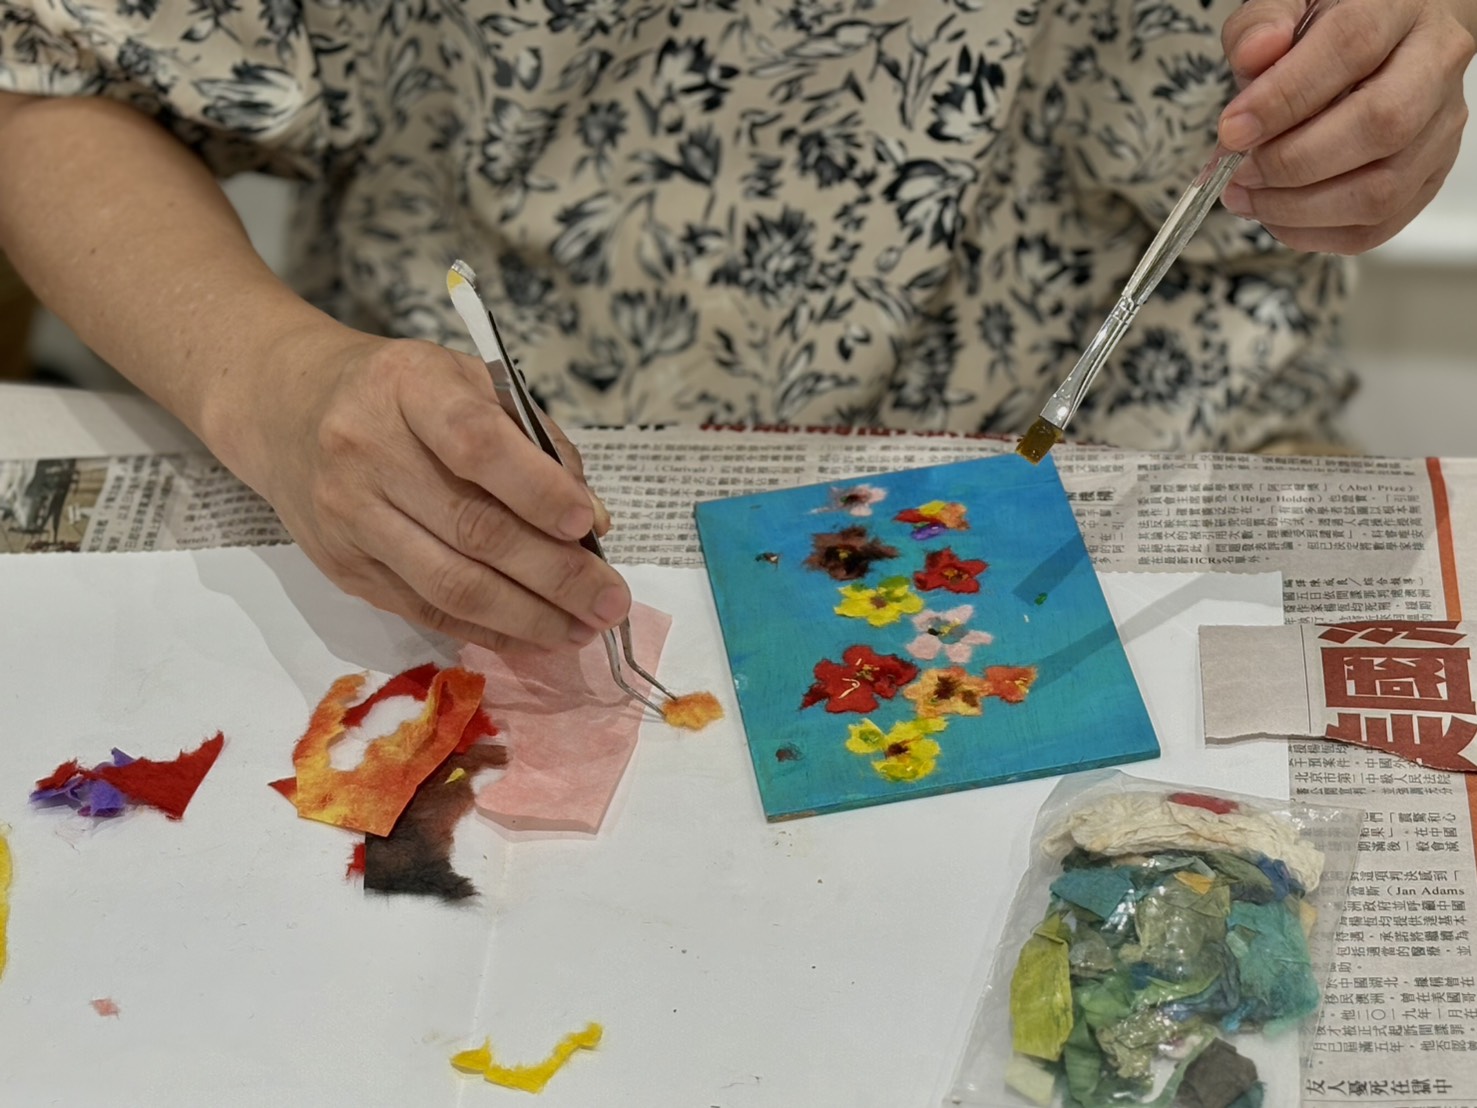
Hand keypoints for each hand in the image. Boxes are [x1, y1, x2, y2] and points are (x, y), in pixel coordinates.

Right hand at [222, 329, 628, 652]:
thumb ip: (536, 442)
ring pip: (449, 583)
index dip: (535, 488)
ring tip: (582, 631)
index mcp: (407, 386)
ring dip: (527, 617)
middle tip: (610, 602)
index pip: (476, 443)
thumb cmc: (402, 394)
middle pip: (472, 528)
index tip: (585, 526)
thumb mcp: (467, 382)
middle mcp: (368, 451)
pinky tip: (533, 638)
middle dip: (554, 575)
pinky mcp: (343, 567)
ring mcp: (349, 516)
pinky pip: (425, 610)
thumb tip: (592, 522)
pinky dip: (487, 630)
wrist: (286, 409)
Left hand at [1218, 0, 1476, 252]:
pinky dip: (1317, 234)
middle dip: (1292, 163)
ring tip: (1248, 198)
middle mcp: (1435, 63)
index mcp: (1399, 6)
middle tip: (1237, 172)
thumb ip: (1263, 22)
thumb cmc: (1330, 24)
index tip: (1232, 130)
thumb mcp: (1289, 4)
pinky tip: (1277, 217)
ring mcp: (1440, 125)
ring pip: (1383, 189)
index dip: (1284, 97)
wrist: (1388, 37)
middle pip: (1380, 125)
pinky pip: (1378, 226)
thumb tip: (1256, 52)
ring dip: (1299, 209)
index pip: (1351, 46)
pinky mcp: (1430, 173)